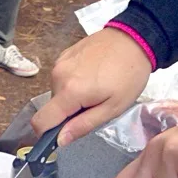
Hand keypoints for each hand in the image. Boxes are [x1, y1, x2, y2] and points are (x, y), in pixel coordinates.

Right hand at [31, 28, 152, 145]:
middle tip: (92, 106)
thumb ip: (83, 125)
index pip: (40, 121)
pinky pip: (61, 79)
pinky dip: (72, 83)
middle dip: (67, 113)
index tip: (59, 136)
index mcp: (70, 92)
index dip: (45, 134)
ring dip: (70, 98)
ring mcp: (60, 63)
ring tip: (94, 88)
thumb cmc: (129, 75)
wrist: (136, 37)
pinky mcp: (64, 55)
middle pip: (51, 108)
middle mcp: (58, 77)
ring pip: (56, 93)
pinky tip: (91, 76)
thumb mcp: (112, 108)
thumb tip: (60, 140)